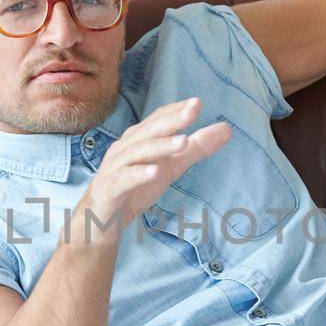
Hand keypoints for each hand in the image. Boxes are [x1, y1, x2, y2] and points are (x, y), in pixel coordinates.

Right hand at [70, 97, 232, 242]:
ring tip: (183, 142)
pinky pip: (123, 180)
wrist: (99, 222)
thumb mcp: (171, 167)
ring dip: (160, 146)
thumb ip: (196, 148)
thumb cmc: (134, 189)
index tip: (197, 103)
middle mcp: (124, 149)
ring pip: (136, 153)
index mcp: (138, 140)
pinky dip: (138, 175)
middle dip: (171, 120)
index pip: (158, 119)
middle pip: (148, 131)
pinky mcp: (108, 191)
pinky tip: (156, 172)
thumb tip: (227, 129)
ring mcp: (114, 169)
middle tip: (193, 110)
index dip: (176, 110)